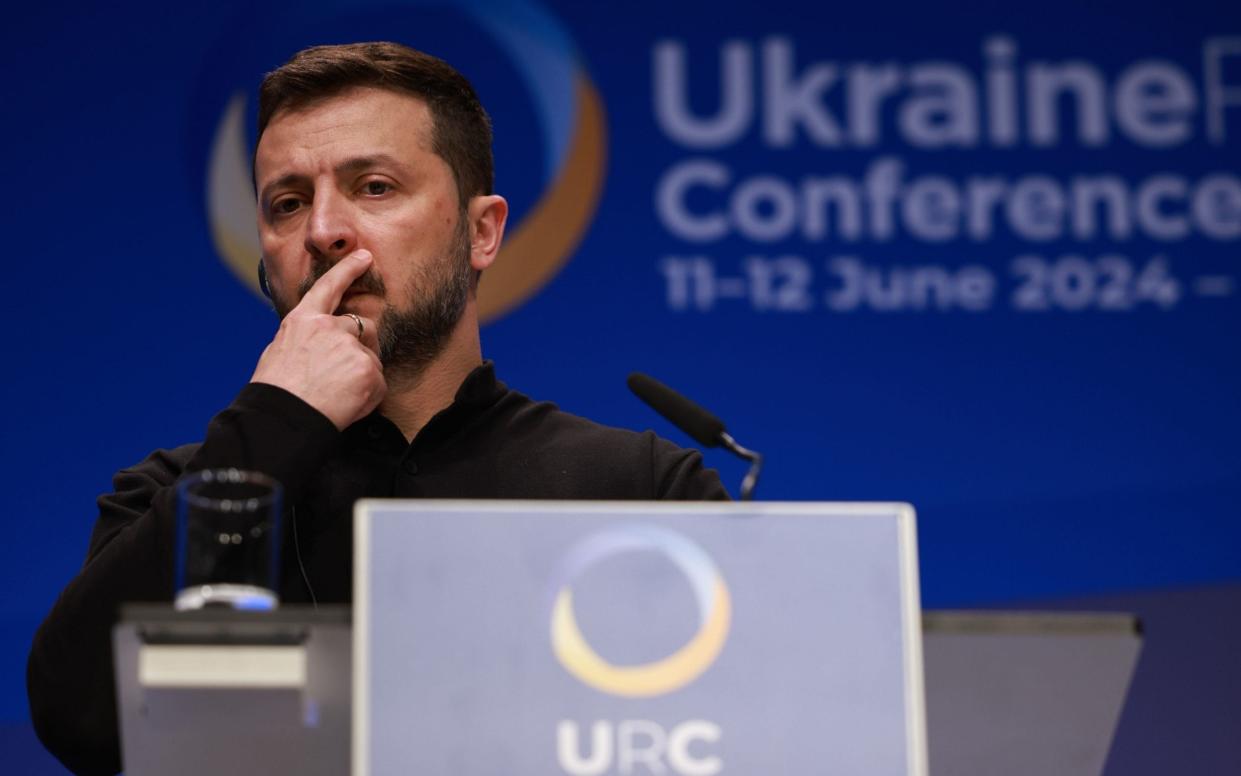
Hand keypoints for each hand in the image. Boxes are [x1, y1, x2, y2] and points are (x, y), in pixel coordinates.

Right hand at [250, 251, 385, 429]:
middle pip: (361, 327)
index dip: (347, 270)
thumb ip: (306, 340)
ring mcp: (350, 347)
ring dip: (361, 374)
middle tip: (342, 374)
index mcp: (302, 321)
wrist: (283, 417)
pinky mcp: (368, 369)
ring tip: (337, 394)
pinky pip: (378, 382)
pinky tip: (347, 405)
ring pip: (370, 357)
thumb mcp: (281, 352)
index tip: (364, 257)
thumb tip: (318, 344)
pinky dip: (368, 396)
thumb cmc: (276, 392)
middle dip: (359, 346)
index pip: (328, 287)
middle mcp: (328, 327)